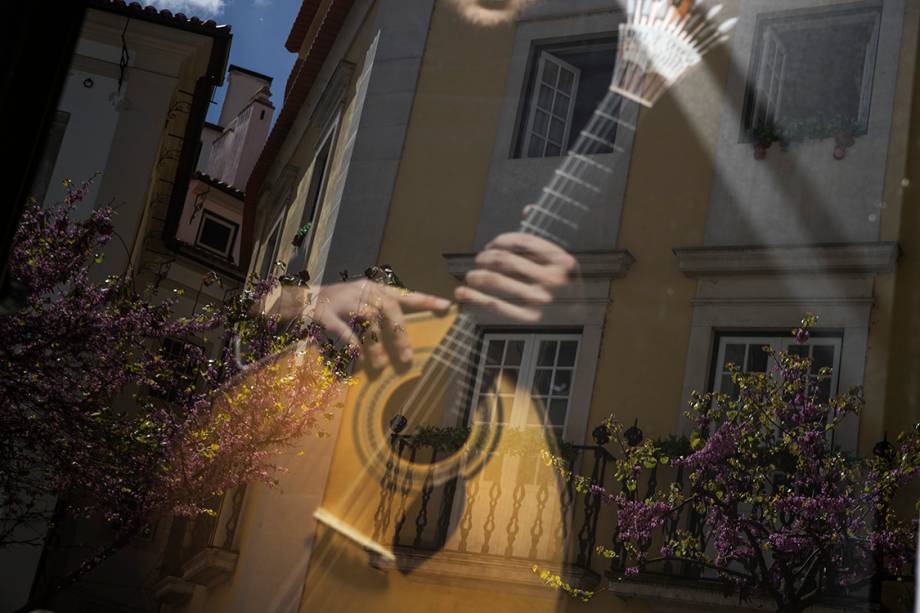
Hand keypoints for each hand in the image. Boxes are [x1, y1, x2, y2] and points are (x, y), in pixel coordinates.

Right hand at [311, 280, 449, 369]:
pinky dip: (352, 344)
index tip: (446, 305)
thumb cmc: (339, 303)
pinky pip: (342, 329)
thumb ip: (383, 311)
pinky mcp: (325, 313)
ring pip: (367, 320)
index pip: (404, 294)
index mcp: (374, 288)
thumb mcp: (363, 300)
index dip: (425, 299)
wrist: (304, 299)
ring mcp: (343, 300)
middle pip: (388, 308)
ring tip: (380, 364)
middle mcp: (361, 291)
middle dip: (400, 333)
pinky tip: (358, 358)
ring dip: (375, 344)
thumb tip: (405, 333)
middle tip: (406, 356)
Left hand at [454, 232, 578, 322]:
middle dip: (484, 257)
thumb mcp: (562, 265)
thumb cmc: (564, 291)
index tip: (490, 245)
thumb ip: (542, 240)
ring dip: (475, 275)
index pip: (522, 241)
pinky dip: (472, 297)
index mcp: (563, 260)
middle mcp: (553, 279)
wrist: (577, 328)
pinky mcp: (528, 320)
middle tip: (478, 261)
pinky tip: (462, 294)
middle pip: (504, 259)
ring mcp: (541, 300)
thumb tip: (526, 207)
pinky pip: (492, 304)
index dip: (499, 240)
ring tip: (470, 277)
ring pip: (494, 280)